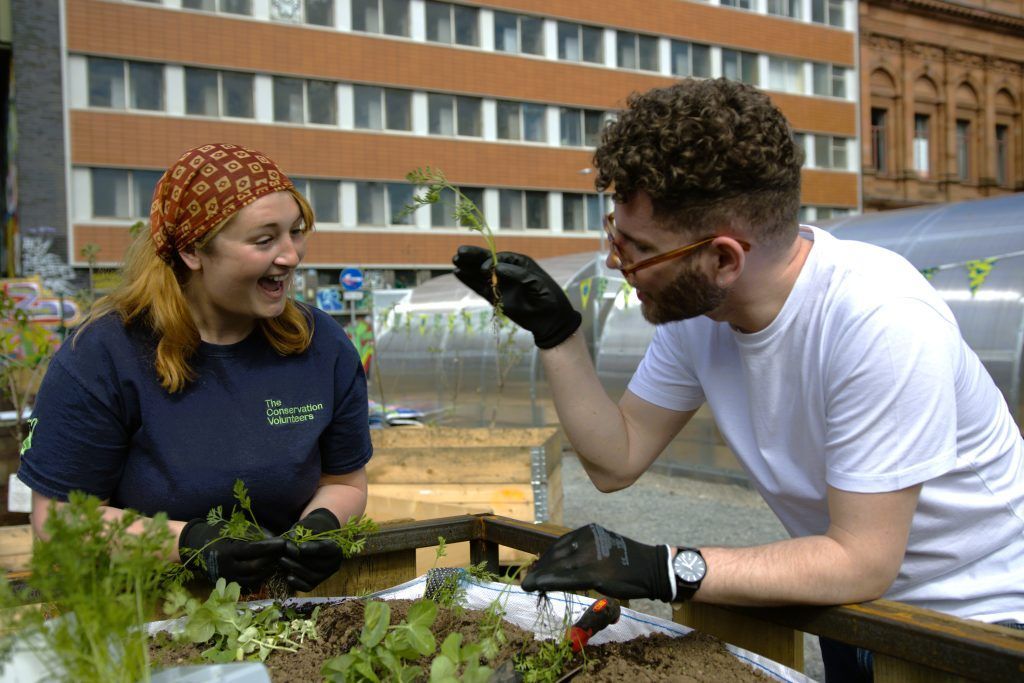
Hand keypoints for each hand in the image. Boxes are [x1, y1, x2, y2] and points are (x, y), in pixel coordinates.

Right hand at [178, 519, 284, 590]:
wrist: (194, 546)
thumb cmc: (216, 532)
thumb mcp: (233, 528)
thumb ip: (254, 533)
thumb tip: (274, 538)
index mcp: (226, 551)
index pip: (253, 550)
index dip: (270, 547)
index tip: (284, 542)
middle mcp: (226, 567)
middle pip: (255, 566)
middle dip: (272, 559)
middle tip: (284, 552)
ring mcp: (227, 578)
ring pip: (253, 578)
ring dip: (268, 569)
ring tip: (278, 560)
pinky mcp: (227, 584)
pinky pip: (248, 584)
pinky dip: (260, 577)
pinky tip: (267, 568)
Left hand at [280, 508, 344, 591]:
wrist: (309, 542)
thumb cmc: (308, 534)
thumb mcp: (306, 529)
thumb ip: (300, 534)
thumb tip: (293, 544)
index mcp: (336, 548)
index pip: (326, 549)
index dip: (313, 549)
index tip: (300, 547)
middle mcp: (334, 564)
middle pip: (318, 564)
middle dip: (301, 559)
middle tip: (285, 552)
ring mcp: (325, 576)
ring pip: (312, 576)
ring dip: (296, 568)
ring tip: (282, 559)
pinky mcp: (315, 584)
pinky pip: (307, 587)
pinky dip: (297, 583)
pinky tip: (288, 576)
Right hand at [452, 246, 581, 348]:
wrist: (551, 320)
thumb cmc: (549, 297)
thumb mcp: (537, 283)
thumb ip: (517, 274)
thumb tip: (496, 269)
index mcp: (519, 263)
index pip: (500, 257)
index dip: (490, 260)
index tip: (485, 269)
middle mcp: (507, 271)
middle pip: (486, 261)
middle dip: (473, 257)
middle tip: (459, 252)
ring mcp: (500, 284)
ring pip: (480, 274)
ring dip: (468, 267)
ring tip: (454, 260)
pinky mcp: (495, 298)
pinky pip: (479, 288)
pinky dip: (469, 281)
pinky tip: (458, 273)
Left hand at [521, 524, 673, 601]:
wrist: (651, 568)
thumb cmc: (627, 560)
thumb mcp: (603, 546)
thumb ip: (583, 549)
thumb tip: (561, 561)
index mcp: (589, 531)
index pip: (560, 544)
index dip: (546, 558)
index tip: (537, 569)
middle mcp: (587, 539)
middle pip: (556, 555)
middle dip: (541, 568)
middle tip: (530, 579)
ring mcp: (591, 555)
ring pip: (558, 567)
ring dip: (540, 577)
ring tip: (528, 584)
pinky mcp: (595, 573)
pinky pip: (566, 578)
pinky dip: (549, 582)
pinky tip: (537, 586)